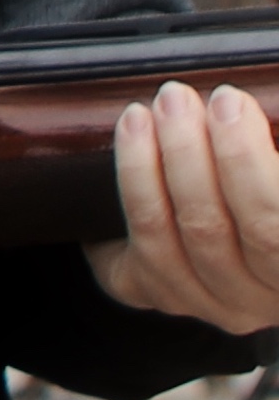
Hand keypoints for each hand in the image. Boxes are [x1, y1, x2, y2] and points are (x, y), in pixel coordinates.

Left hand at [93, 81, 278, 330]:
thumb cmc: (259, 186)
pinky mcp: (159, 293)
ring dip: (159, 160)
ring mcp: (212, 302)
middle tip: (177, 97)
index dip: (249, 162)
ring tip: (153, 107)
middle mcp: (267, 299)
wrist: (220, 221)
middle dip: (198, 152)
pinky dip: (136, 179)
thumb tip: (240, 103)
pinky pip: (143, 240)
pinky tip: (133, 132)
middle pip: (235, 228)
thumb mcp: (267, 166)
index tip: (230, 102)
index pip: (275, 226)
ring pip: (182, 232)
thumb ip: (264, 149)